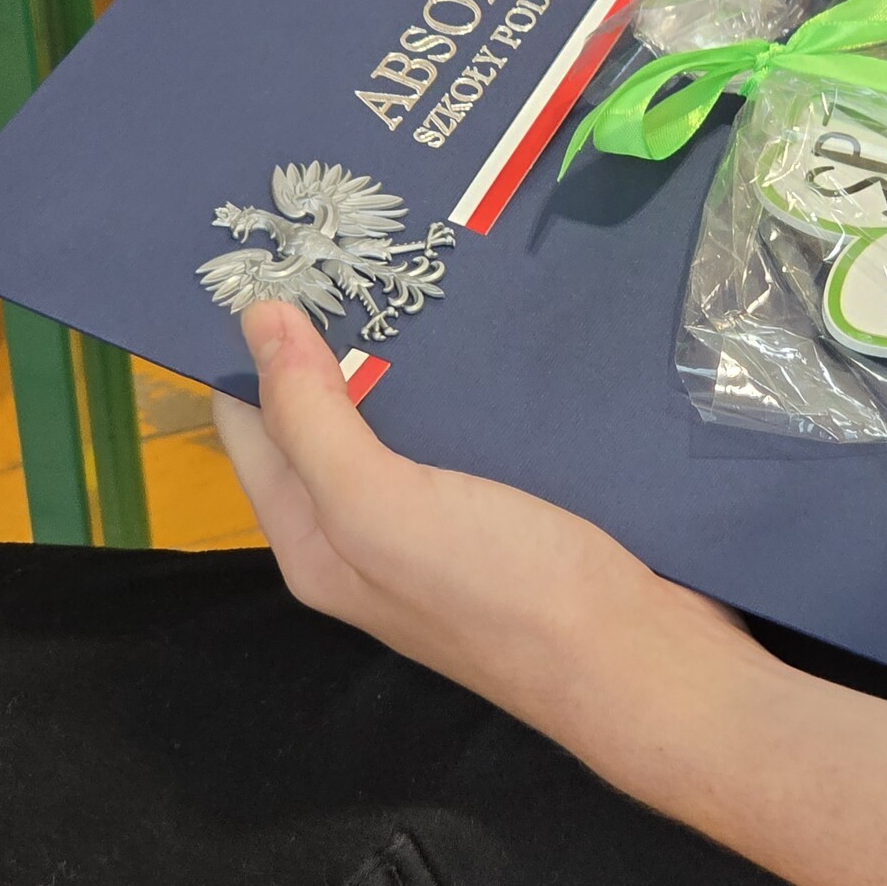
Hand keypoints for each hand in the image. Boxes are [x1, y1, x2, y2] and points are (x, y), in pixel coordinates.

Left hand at [213, 301, 760, 750]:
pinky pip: (465, 422)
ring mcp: (439, 516)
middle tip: (342, 231)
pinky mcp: (507, 500)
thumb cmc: (500, 589)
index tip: (260, 250)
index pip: (251, 424)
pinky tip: (483, 316)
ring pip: (400, 412)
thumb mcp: (380, 507)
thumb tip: (254, 317)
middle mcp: (364, 528)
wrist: (640, 654)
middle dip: (323, 332)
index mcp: (314, 539)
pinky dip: (462, 373)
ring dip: (401, 346)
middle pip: (323, 414)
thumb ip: (312, 419)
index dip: (246, 345)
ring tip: (409, 250)